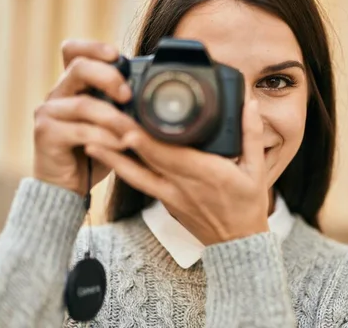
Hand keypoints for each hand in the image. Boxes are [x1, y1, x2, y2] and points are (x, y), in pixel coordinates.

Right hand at [33, 40, 137, 195]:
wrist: (68, 187)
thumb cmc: (96, 151)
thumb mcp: (115, 123)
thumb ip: (125, 105)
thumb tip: (158, 92)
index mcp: (74, 85)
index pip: (73, 51)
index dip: (93, 47)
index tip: (117, 55)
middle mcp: (58, 93)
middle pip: (78, 67)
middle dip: (108, 77)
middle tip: (128, 94)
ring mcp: (48, 113)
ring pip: (82, 103)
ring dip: (113, 117)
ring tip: (132, 130)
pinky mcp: (46, 134)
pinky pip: (79, 131)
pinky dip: (105, 138)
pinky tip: (121, 144)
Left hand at [84, 99, 269, 244]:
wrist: (237, 243)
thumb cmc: (247, 205)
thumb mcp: (256, 170)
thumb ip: (251, 135)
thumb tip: (249, 104)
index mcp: (207, 174)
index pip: (171, 155)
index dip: (148, 142)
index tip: (129, 125)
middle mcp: (183, 185)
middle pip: (147, 158)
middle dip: (123, 137)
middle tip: (103, 115)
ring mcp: (170, 196)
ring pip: (136, 174)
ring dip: (113, 157)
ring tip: (90, 140)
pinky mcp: (164, 202)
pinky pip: (140, 183)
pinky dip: (124, 169)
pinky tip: (109, 156)